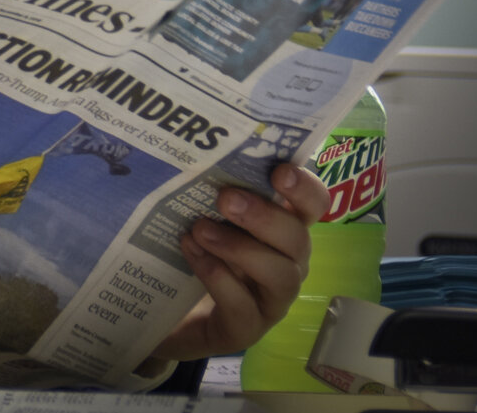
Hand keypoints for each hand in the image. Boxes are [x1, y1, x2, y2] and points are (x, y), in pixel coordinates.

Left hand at [153, 162, 330, 360]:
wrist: (162, 309)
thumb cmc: (192, 248)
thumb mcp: (200, 211)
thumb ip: (208, 185)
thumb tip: (193, 148)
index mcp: (280, 227)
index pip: (313, 204)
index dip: (305, 187)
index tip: (280, 170)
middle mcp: (286, 262)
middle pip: (298, 238)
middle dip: (265, 216)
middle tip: (226, 197)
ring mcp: (270, 299)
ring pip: (280, 275)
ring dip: (241, 248)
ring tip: (200, 229)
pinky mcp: (246, 328)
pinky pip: (243, 306)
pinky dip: (218, 277)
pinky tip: (193, 254)